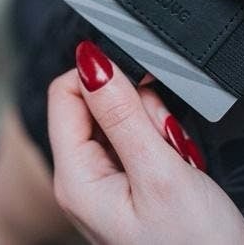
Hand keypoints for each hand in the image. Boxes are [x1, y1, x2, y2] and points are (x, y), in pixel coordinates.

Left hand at [48, 40, 243, 243]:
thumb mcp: (158, 172)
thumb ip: (121, 113)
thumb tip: (91, 60)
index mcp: (76, 177)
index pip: (64, 95)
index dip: (100, 75)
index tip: (138, 77)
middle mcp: (84, 179)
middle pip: (96, 106)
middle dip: (137, 109)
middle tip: (164, 137)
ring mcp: (108, 182)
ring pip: (122, 121)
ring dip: (155, 127)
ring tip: (176, 158)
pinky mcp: (130, 184)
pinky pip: (139, 142)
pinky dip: (162, 143)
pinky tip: (179, 166)